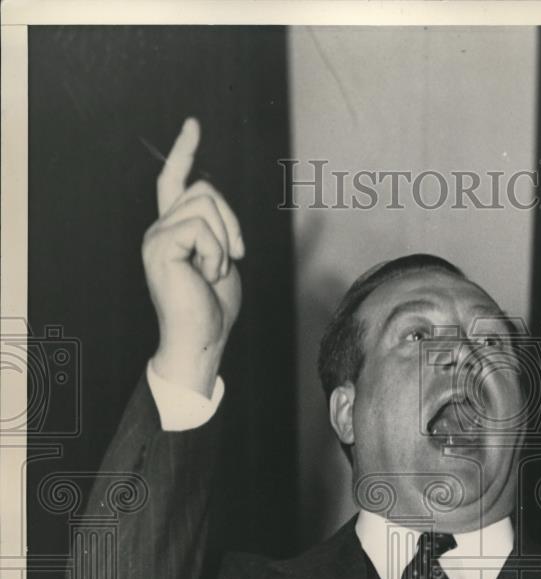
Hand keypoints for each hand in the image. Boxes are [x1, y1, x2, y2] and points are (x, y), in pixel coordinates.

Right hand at [142, 118, 244, 395]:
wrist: (201, 340)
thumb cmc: (213, 309)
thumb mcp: (223, 261)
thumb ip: (219, 233)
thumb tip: (227, 216)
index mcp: (173, 230)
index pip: (175, 181)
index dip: (184, 151)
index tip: (193, 124)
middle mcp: (159, 228)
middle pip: (204, 189)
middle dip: (231, 222)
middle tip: (233, 258)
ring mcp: (156, 236)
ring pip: (206, 206)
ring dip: (224, 242)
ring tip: (213, 272)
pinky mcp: (160, 246)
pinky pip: (202, 228)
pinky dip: (216, 253)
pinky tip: (206, 275)